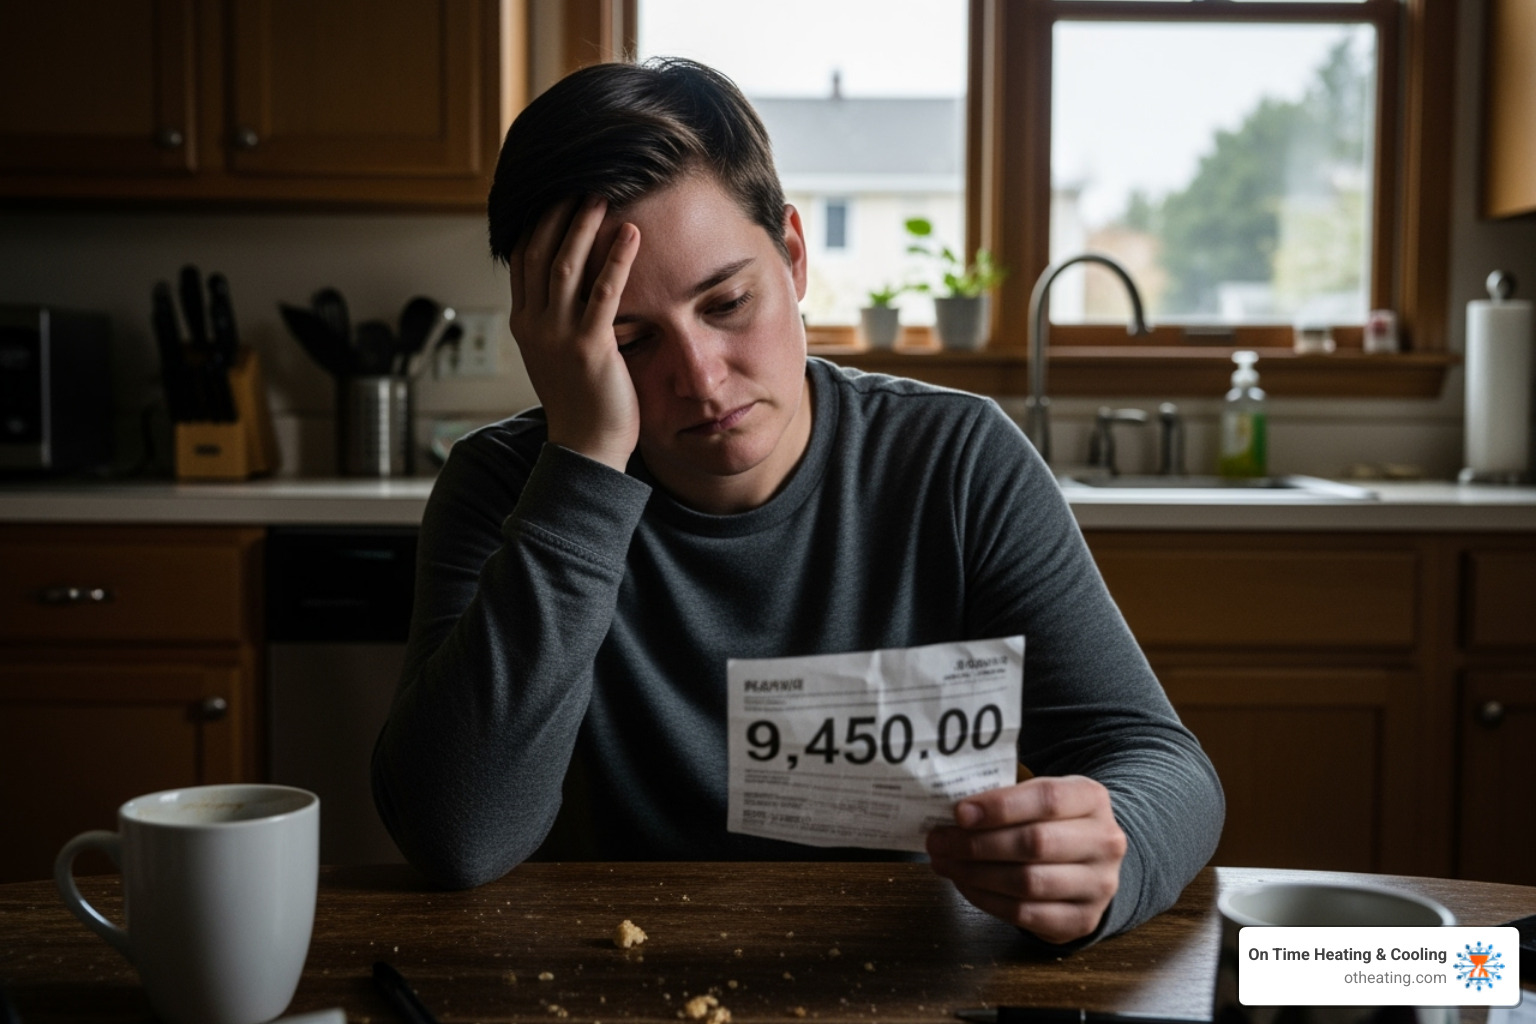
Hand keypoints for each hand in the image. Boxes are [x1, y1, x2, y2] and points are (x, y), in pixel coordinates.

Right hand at [507, 196, 641, 471]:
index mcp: (524, 325)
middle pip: (539, 253)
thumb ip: (559, 322)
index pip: (522, 261)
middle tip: (579, 185)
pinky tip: (631, 234)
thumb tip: (574, 292)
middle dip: (557, 215)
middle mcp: (534, 325)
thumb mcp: (557, 357)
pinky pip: (603, 292)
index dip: (536, 224)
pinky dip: (617, 258)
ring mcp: (558, 335)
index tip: (553, 196)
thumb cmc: (581, 405)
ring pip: (566, 265)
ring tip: (600, 197)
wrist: (585, 449)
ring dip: (583, 226)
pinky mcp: (589, 346)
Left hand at [925, 775, 1126, 943]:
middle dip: (977, 844)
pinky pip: (1026, 914)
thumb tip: (954, 814)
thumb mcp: (1038, 797)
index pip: (1047, 799)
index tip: (960, 813)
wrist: (1089, 861)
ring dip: (975, 874)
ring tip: (945, 863)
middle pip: (1035, 843)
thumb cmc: (1051, 821)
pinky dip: (986, 900)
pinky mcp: (1082, 920)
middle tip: (939, 841)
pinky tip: (964, 884)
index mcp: (1091, 798)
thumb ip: (1004, 800)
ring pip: (1028, 882)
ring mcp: (1098, 885)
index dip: (1000, 807)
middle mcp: (1104, 841)